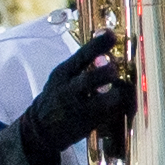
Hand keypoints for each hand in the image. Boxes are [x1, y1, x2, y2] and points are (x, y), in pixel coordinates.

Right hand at [9, 33, 132, 164]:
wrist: (40, 129)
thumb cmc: (57, 97)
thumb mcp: (61, 78)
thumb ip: (81, 66)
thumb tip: (106, 54)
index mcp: (62, 74)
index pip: (80, 56)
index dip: (98, 45)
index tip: (112, 34)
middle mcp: (67, 91)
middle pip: (88, 80)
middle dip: (106, 73)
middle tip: (115, 69)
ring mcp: (77, 110)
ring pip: (102, 101)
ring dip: (117, 93)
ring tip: (123, 88)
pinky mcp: (86, 125)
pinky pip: (108, 115)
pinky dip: (119, 107)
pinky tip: (124, 102)